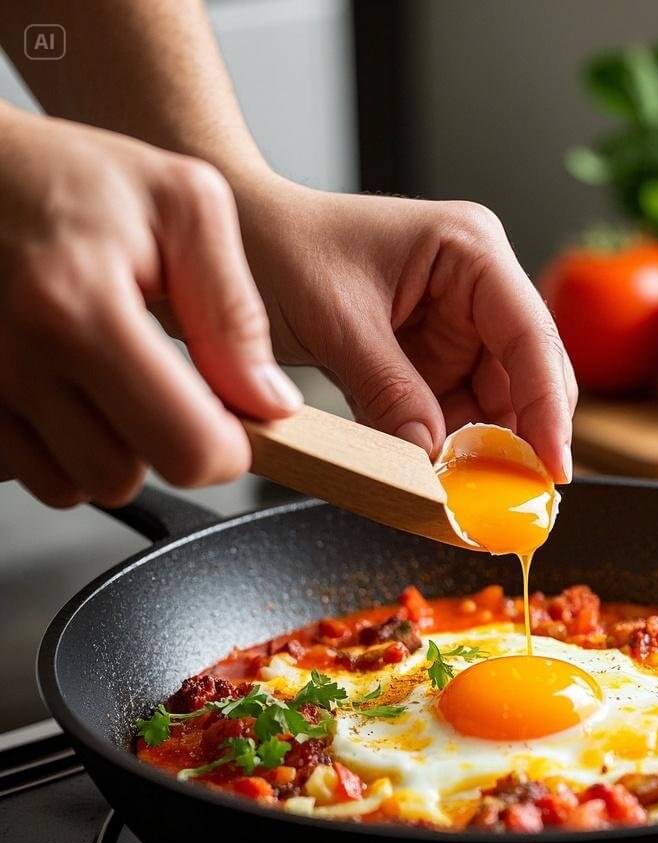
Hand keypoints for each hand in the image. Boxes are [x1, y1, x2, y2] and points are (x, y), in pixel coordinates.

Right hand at [0, 107, 300, 506]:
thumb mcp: (183, 207)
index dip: (227, 448)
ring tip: (114, 381)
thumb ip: (234, 311)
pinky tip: (70, 388)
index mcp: (80, 309)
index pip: (185, 449)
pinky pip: (26, 470)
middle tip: (172, 392)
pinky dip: (58, 445)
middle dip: (163, 448)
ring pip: (73, 486)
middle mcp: (16, 358)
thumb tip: (268, 401)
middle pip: (124, 480)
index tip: (232, 419)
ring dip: (108, 450)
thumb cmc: (69, 177)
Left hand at [230, 177, 577, 481]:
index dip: (547, 406)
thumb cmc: (277, 244)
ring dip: (483, 451)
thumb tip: (432, 459)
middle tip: (517, 500)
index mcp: (469, 250)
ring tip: (472, 496)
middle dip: (522, 436)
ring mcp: (455, 327)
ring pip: (494, 403)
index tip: (552, 468)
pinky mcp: (430, 360)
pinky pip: (455, 414)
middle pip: (526, 374)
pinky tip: (443, 478)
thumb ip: (390, 392)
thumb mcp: (336, 321)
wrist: (228, 244)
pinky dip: (449, 449)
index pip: (529, 335)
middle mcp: (476, 287)